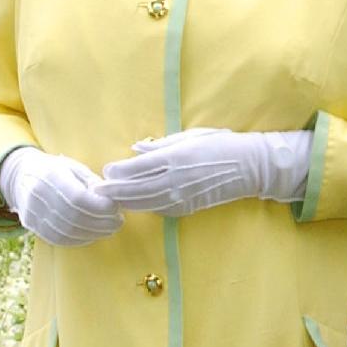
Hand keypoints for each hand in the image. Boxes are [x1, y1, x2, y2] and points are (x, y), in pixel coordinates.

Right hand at [0, 147, 123, 246]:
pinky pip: (57, 238)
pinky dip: (79, 239)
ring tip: (109, 229)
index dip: (99, 207)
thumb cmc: (55, 169)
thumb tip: (111, 200)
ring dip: (93, 233)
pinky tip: (93, 234)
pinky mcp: (31, 226)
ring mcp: (32, 213)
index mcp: (50, 176)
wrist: (21, 176)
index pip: (77, 198)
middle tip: (118, 222)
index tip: (117, 208)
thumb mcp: (74, 167)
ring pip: (66, 231)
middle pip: (73, 217)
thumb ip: (92, 183)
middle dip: (100, 223)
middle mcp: (38, 196)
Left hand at [97, 127, 311, 216]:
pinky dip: (143, 207)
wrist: (249, 167)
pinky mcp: (186, 208)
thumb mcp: (191, 136)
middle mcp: (174, 179)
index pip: (136, 168)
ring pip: (143, 202)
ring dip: (124, 201)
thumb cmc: (221, 145)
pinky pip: (158, 209)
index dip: (117, 171)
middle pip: (134, 189)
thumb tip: (136, 149)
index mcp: (174, 157)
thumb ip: (162, 145)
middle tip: (97, 190)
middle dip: (113, 190)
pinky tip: (134, 204)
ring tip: (109, 199)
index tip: (105, 171)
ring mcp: (180, 197)